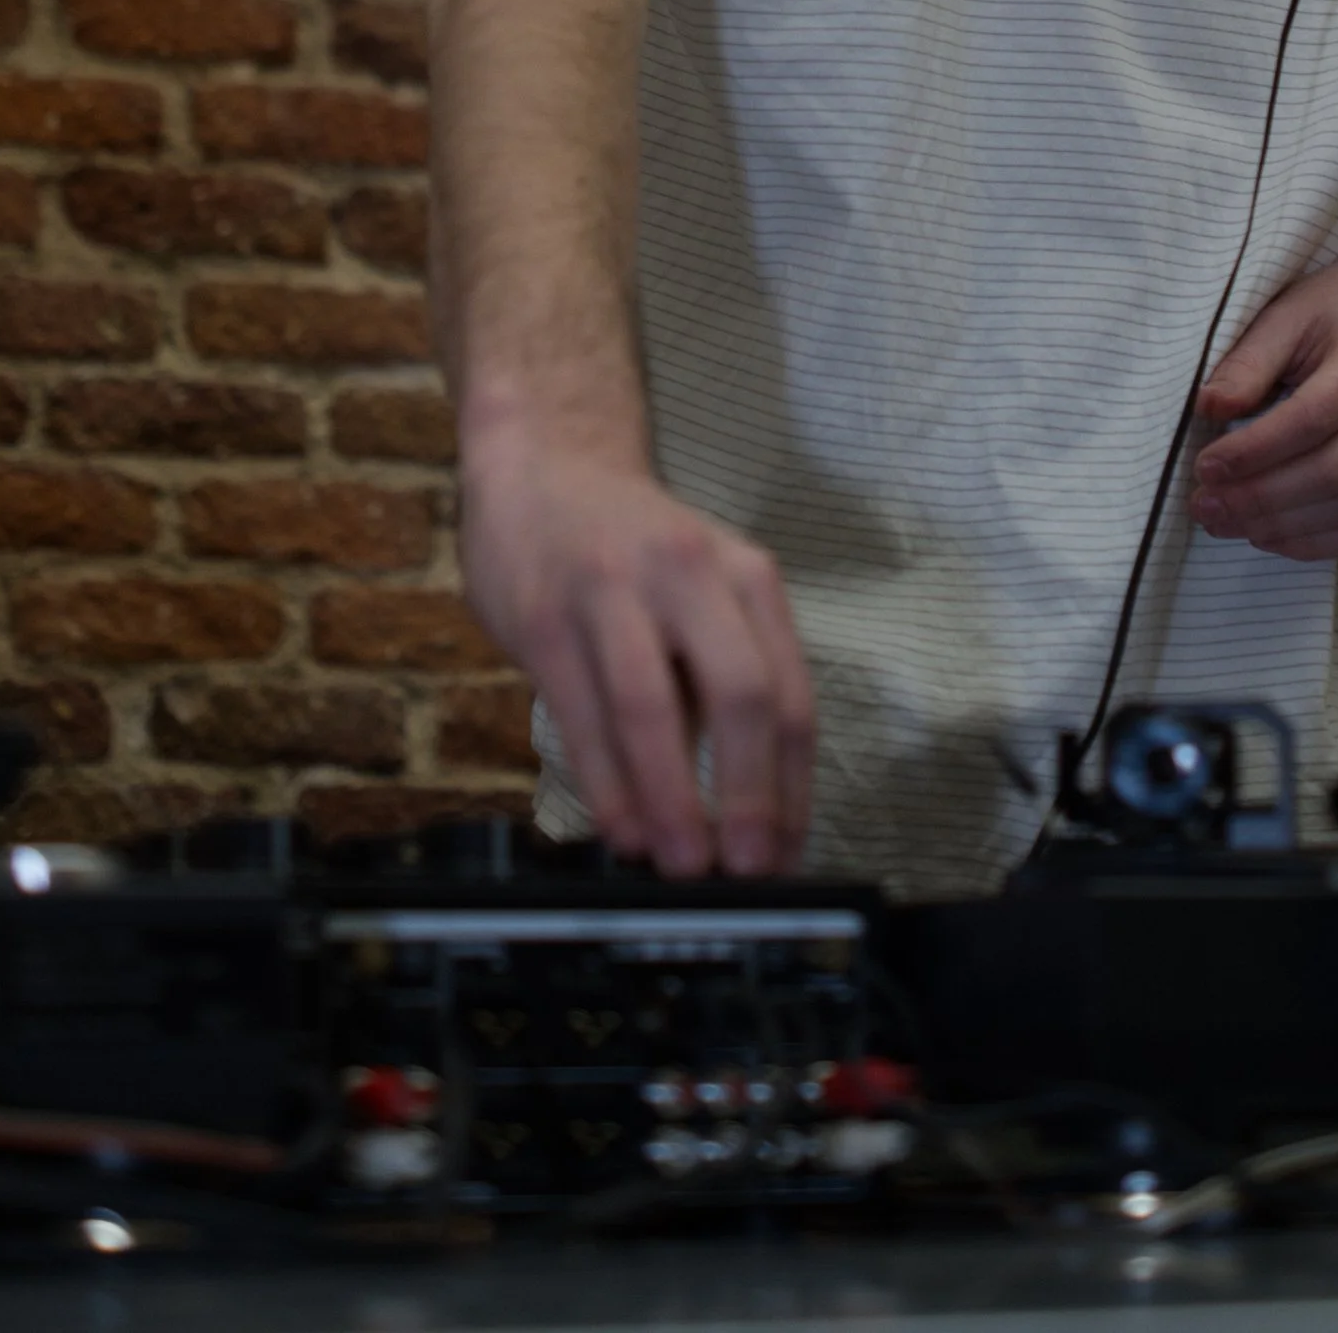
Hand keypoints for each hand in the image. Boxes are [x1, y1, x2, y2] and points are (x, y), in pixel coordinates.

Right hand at [460, 431, 814, 878]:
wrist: (545, 465)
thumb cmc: (634, 550)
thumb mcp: (705, 591)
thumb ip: (725, 679)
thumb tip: (749, 812)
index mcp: (746, 575)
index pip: (790, 693)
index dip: (792, 787)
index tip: (788, 859)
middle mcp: (690, 573)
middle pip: (739, 692)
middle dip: (748, 794)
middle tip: (747, 871)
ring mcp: (613, 590)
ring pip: (652, 707)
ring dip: (670, 799)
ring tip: (681, 865)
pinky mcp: (546, 615)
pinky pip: (581, 712)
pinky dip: (606, 781)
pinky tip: (621, 827)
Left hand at [1189, 222, 1337, 562]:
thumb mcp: (1290, 313)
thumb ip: (1249, 362)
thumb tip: (1208, 409)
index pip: (1311, 420)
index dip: (1255, 452)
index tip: (1205, 468)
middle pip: (1331, 473)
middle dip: (1260, 499)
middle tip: (1205, 506)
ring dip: (1282, 528)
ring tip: (1227, 523)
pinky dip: (1317, 543)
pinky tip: (1271, 536)